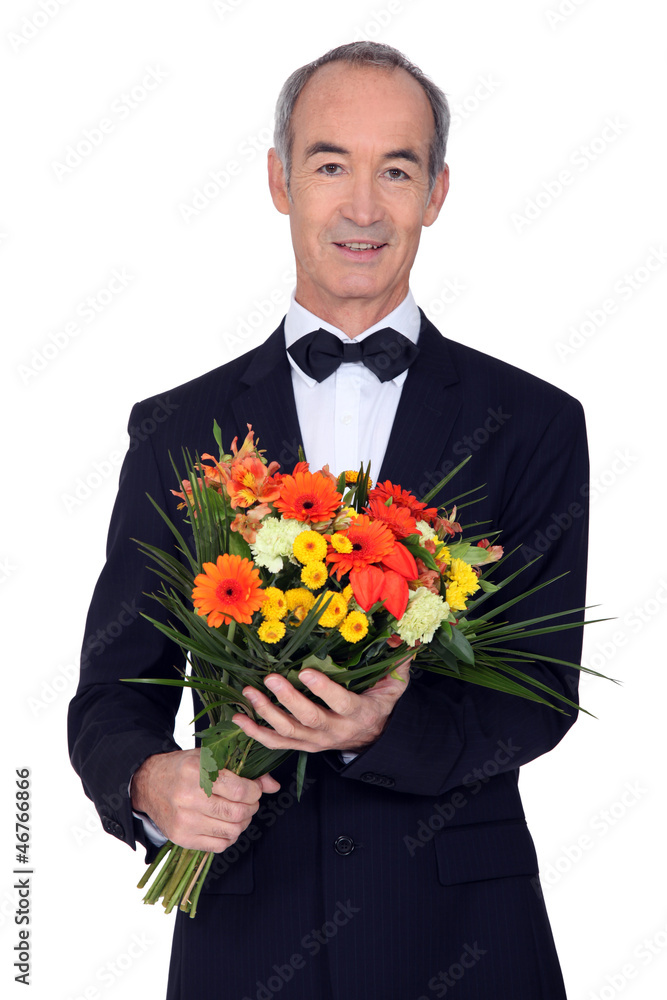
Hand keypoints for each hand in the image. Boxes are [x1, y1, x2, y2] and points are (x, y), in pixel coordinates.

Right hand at [130, 749, 279, 851]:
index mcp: (197, 771)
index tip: (254, 789)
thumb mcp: (210, 758)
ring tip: (237, 812)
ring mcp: (184, 821)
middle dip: (252, 807)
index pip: (240, 790)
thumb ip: (244, 770)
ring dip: (242, 822)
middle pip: (238, 813)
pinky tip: (224, 824)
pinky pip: (219, 845)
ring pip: (232, 831)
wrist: (148, 784)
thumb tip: (273, 786)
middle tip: (249, 801)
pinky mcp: (182, 838)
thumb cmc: (183, 768)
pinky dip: (229, 836)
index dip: (255, 791)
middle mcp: (189, 798)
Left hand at [231, 659, 411, 753]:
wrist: (373, 739)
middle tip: (270, 678)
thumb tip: (401, 635)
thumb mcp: (395, 685)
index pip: (340, 703)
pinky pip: (276, 743)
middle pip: (309, 718)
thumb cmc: (380, 704)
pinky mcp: (302, 745)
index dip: (323, 689)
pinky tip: (239, 718)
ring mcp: (315, 740)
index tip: (306, 671)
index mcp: (357, 712)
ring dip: (266, 713)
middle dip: (288, 699)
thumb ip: (398, 661)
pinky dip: (255, 733)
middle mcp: (335, 730)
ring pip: (288, 731)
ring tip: (249, 692)